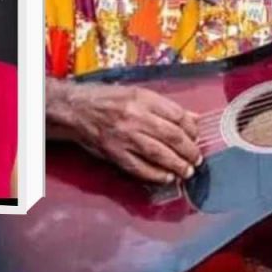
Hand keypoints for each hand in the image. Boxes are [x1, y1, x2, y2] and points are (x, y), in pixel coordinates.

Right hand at [45, 77, 201, 183]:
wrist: (75, 109)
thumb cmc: (107, 99)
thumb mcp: (138, 94)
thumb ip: (166, 107)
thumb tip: (193, 118)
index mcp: (143, 99)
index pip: (177, 115)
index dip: (192, 128)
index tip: (196, 136)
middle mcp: (135, 117)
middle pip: (172, 136)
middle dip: (189, 150)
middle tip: (197, 159)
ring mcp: (125, 137)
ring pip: (159, 153)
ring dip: (177, 165)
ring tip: (187, 171)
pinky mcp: (115, 153)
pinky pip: (139, 168)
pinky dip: (156, 175)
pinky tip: (167, 177)